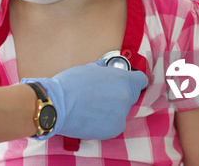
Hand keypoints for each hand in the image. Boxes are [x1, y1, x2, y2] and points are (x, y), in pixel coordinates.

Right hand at [22, 61, 147, 139]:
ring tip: (93, 107)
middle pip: (131, 96)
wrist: (57, 105)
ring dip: (112, 108)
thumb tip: (107, 68)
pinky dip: (106, 121)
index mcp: (123, 80)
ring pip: (122, 110)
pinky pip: (115, 123)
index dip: (133, 80)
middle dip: (120, 94)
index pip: (141, 80)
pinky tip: (92, 116)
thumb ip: (105, 69)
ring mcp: (121, 115)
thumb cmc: (71, 84)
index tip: (126, 82)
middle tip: (102, 94)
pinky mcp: (114, 129)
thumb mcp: (90, 68)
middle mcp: (126, 98)